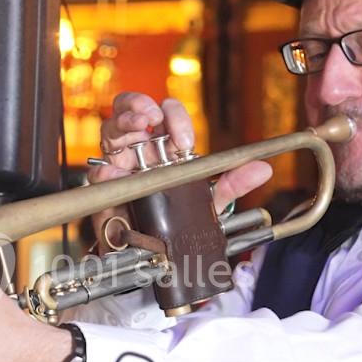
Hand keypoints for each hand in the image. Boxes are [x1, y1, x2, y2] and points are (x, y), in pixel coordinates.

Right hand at [88, 93, 271, 245]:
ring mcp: (119, 166)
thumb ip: (232, 184)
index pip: (165, 115)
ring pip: (110, 130)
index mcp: (164, 147)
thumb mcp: (209, 203)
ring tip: (137, 127)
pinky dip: (105, 171)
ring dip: (122, 123)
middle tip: (151, 116)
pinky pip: (98, 173)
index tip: (185, 138)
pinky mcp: (106, 190)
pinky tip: (115, 172)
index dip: (173, 115)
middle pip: (130, 111)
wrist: (158, 256)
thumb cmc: (179, 221)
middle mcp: (139, 150)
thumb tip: (262, 169)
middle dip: (138, 106)